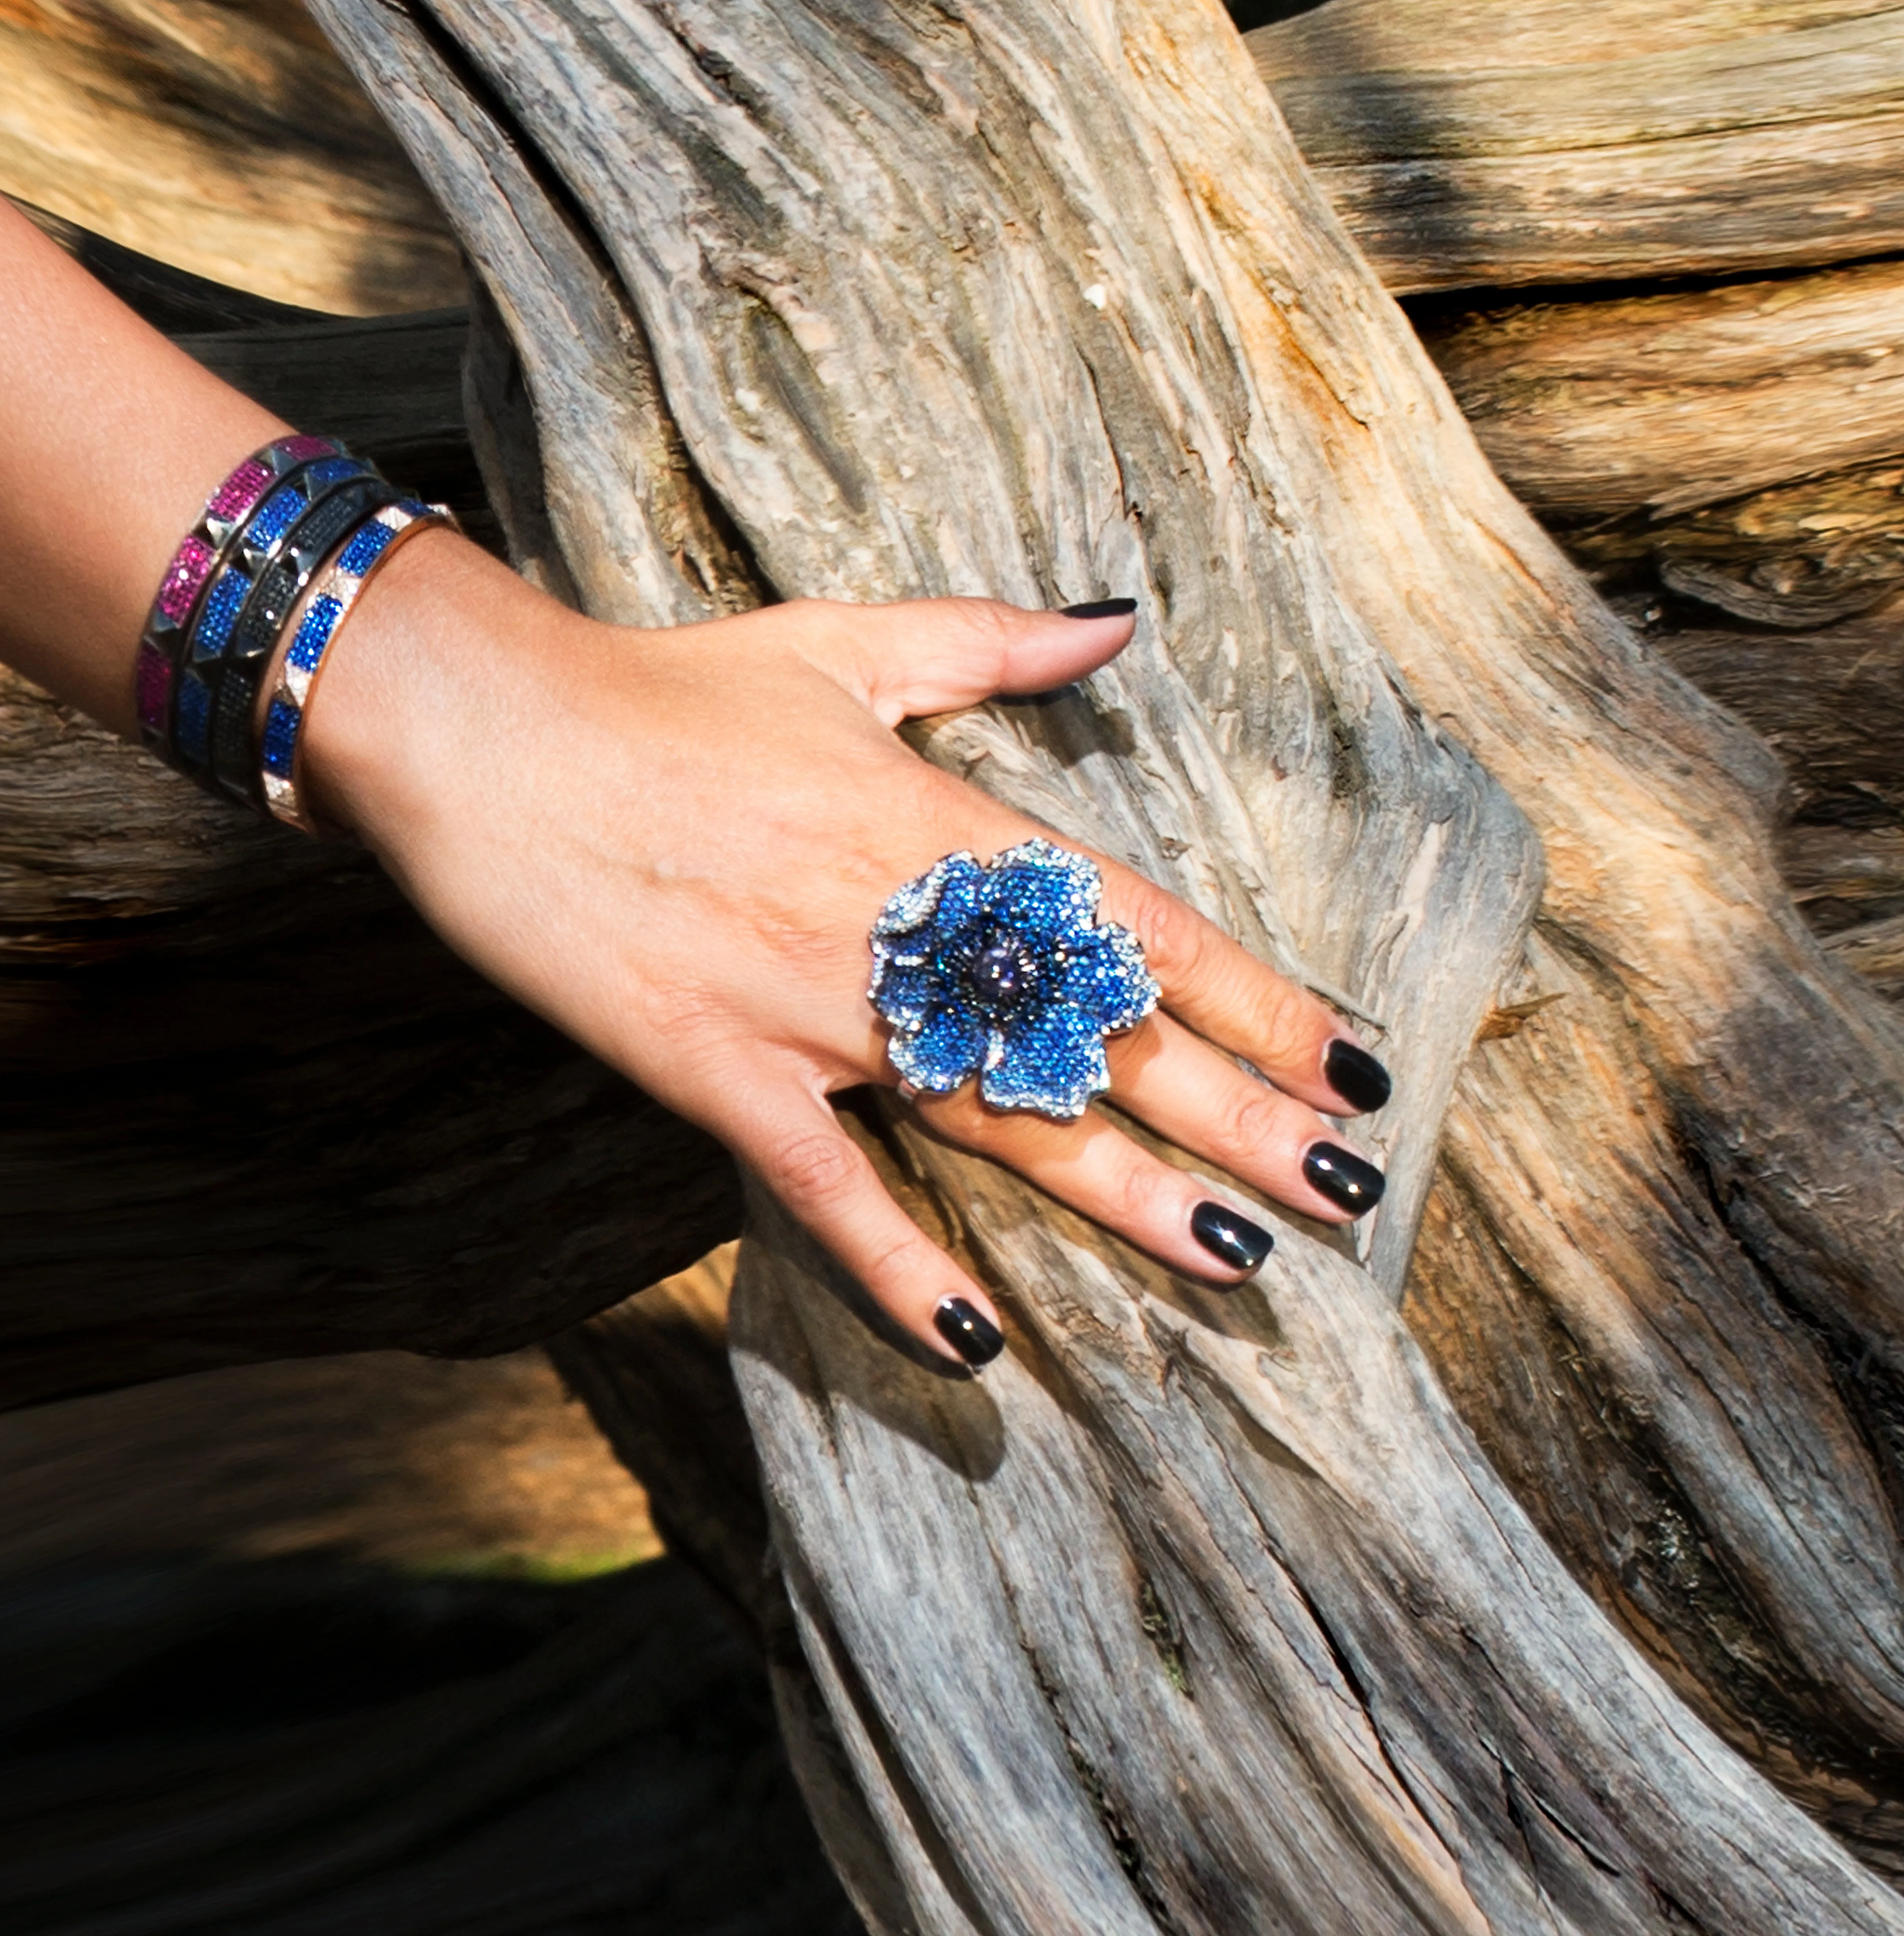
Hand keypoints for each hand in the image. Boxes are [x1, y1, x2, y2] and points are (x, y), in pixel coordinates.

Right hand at [305, 535, 1390, 1368]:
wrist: (490, 731)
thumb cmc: (674, 685)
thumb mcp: (846, 639)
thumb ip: (994, 640)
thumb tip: (1119, 617)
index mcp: (943, 823)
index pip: (1139, 926)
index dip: (1257, 1002)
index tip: (1353, 1067)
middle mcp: (901, 925)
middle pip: (1098, 1038)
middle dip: (1238, 1120)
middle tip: (1352, 1193)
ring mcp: (809, 1008)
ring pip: (996, 1120)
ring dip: (1122, 1198)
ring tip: (1237, 1263)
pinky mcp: (716, 1070)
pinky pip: (823, 1189)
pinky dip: (895, 1268)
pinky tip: (978, 1347)